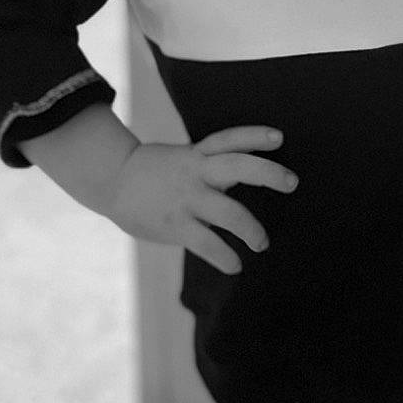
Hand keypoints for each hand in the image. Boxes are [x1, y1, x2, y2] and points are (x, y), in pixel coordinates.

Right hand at [107, 124, 296, 274]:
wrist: (111, 180)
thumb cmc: (154, 172)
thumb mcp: (182, 158)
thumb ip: (209, 166)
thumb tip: (244, 177)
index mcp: (197, 155)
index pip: (229, 140)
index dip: (255, 137)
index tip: (279, 138)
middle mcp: (195, 173)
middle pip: (237, 167)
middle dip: (268, 174)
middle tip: (291, 183)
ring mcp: (185, 199)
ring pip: (228, 212)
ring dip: (251, 229)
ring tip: (261, 243)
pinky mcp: (174, 225)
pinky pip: (206, 243)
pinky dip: (225, 257)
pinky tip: (235, 266)